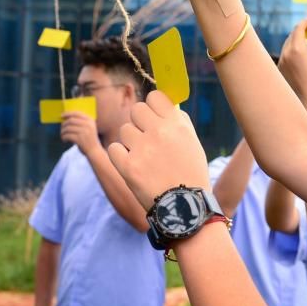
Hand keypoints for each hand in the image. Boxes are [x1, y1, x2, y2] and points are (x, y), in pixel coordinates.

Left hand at [60, 111, 101, 153]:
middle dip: (64, 124)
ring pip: (68, 128)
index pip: (77, 113)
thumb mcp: (89, 128)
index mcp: (90, 120)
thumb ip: (81, 123)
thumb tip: (66, 118)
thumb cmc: (89, 140)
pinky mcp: (80, 139)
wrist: (95, 151)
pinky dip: (64, 137)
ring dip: (63, 132)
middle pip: (71, 120)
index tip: (61, 116)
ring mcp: (84, 132)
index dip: (68, 114)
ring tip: (62, 135)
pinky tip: (64, 140)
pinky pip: (67, 135)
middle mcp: (88, 125)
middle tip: (62, 129)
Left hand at [107, 91, 208, 209]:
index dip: (153, 106)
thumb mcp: (192, 142)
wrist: (185, 208)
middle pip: (136, 110)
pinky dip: (121, 157)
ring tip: (144, 157)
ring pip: (124, 130)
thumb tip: (161, 104)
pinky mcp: (127, 166)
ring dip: (131, 141)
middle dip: (140, 122)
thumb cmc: (190, 173)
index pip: (155, 97)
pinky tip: (133, 165)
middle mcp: (159, 133)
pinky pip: (114, 149)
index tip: (154, 117)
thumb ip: (177, 121)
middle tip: (146, 138)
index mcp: (177, 125)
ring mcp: (142, 149)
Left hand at [278, 19, 306, 109]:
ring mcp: (281, 61)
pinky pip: (285, 55)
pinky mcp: (279, 68)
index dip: (305, 23)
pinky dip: (292, 51)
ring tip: (305, 42)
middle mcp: (286, 53)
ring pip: (287, 45)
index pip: (299, 28)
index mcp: (298, 48)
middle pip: (292, 36)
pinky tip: (299, 55)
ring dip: (295, 41)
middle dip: (300, 31)